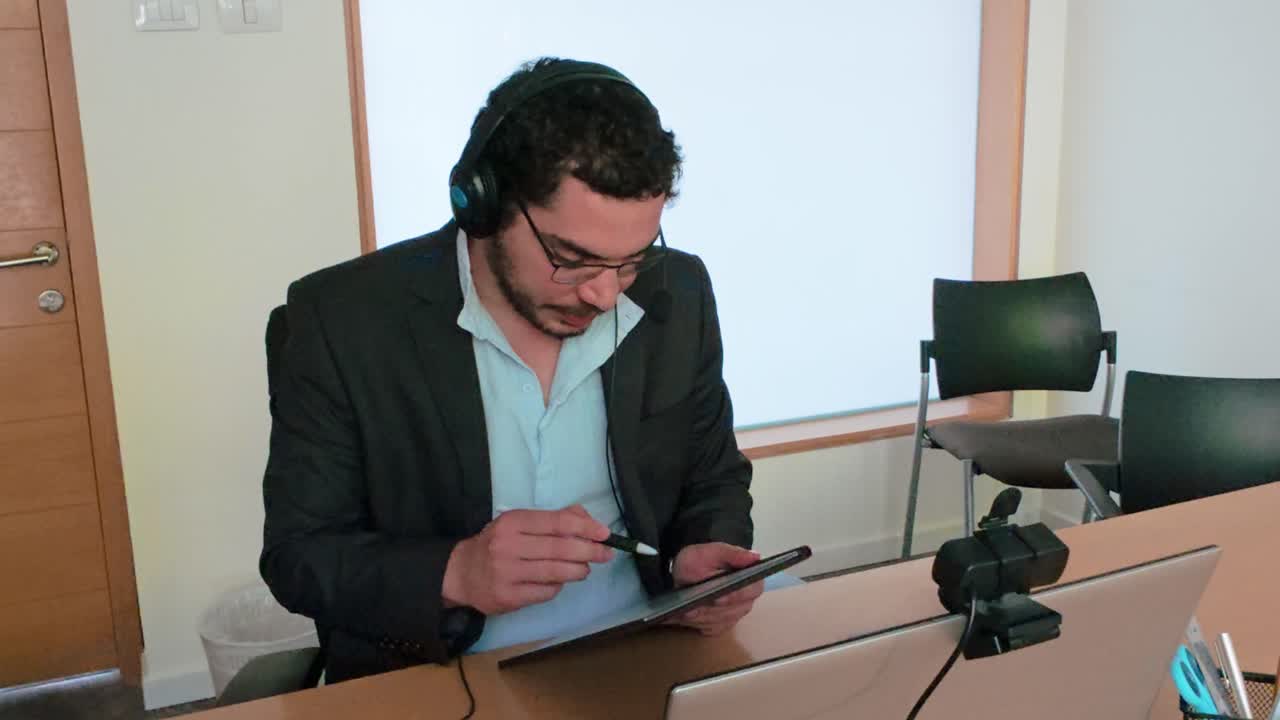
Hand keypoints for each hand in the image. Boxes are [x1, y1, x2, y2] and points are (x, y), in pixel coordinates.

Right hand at [441, 505, 612, 615]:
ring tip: (585, 569)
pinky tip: (558, 582)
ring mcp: (507, 573)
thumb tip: (587, 520)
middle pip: (560, 548)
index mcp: (513, 522)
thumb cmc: (498, 544)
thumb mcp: (520, 523)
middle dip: (590, 551)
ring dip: (578, 570)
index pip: (557, 522)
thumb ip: (554, 519)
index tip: (605, 533)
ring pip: (556, 572)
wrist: (461, 573)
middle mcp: (507, 546)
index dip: (586, 527)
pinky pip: (545, 592)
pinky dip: (558, 587)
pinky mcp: (508, 597)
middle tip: (606, 553)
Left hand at [666, 543, 762, 635]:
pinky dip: (698, 622)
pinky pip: (710, 628)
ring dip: (702, 616)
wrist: (688, 570)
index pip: (750, 592)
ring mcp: (735, 615)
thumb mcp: (712, 551)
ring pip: (719, 620)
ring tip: (686, 610)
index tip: (717, 598)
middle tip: (693, 607)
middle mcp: (747, 600)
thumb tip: (755, 557)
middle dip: (711, 609)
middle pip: (732, 611)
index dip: (733, 596)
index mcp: (751, 580)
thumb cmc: (701, 560)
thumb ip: (732, 554)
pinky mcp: (721, 625)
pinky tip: (688, 614)